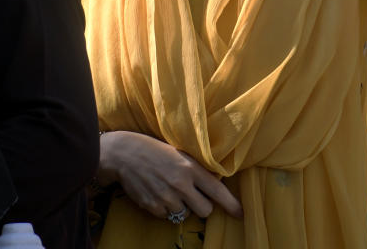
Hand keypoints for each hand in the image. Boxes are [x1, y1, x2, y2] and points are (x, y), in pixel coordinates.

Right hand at [98, 131, 242, 220]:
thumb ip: (197, 170)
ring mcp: (166, 198)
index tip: (240, 213)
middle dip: (203, 206)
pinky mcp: (153, 207)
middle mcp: (180, 185)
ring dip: (182, 206)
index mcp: (190, 168)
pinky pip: (167, 216)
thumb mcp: (181, 154)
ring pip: (185, 214)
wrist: (126, 154)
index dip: (231, 204)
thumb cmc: (156, 150)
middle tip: (195, 196)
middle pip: (205, 210)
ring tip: (171, 190)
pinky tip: (159, 193)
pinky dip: (166, 209)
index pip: (217, 191)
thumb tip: (214, 186)